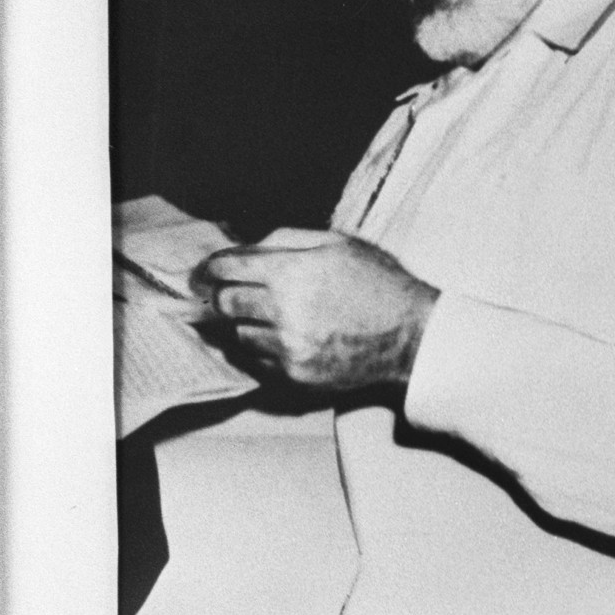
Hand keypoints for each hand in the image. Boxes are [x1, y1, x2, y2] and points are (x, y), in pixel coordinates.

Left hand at [198, 228, 438, 392]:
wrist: (411, 335)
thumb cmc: (378, 283)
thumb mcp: (337, 243)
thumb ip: (285, 240)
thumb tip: (245, 249)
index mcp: (292, 272)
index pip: (227, 268)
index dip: (209, 268)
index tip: (203, 272)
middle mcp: (285, 311)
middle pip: (225, 302)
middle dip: (222, 294)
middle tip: (227, 292)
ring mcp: (289, 347)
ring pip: (239, 334)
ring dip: (246, 322)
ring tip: (270, 315)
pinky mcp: (296, 374)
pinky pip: (258, 360)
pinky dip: (262, 348)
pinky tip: (284, 337)